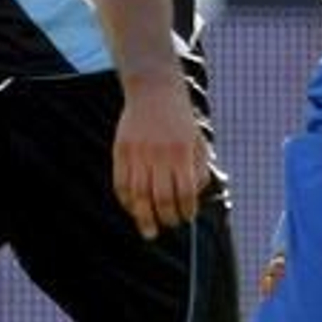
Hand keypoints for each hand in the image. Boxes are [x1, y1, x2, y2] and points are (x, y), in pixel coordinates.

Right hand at [112, 72, 210, 239]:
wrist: (154, 90)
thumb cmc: (180, 120)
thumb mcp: (198, 141)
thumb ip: (200, 170)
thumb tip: (194, 199)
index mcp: (182, 152)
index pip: (185, 192)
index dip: (186, 211)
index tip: (187, 218)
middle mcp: (160, 154)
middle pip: (162, 198)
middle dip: (167, 218)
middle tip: (169, 226)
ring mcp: (138, 152)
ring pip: (139, 195)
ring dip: (144, 217)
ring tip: (149, 231)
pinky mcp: (121, 150)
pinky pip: (121, 183)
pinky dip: (126, 201)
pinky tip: (133, 209)